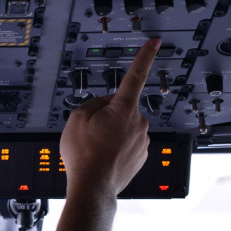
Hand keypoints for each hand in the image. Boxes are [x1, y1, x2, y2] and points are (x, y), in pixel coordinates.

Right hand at [60, 38, 159, 197]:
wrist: (93, 187)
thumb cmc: (84, 155)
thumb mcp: (76, 119)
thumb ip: (92, 103)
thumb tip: (103, 104)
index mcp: (124, 108)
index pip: (135, 75)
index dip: (144, 56)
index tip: (154, 43)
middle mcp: (139, 122)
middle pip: (121, 107)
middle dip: (107, 114)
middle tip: (89, 131)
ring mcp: (142, 141)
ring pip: (124, 127)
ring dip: (110, 133)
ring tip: (94, 148)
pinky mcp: (141, 156)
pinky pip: (126, 144)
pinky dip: (115, 147)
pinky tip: (102, 156)